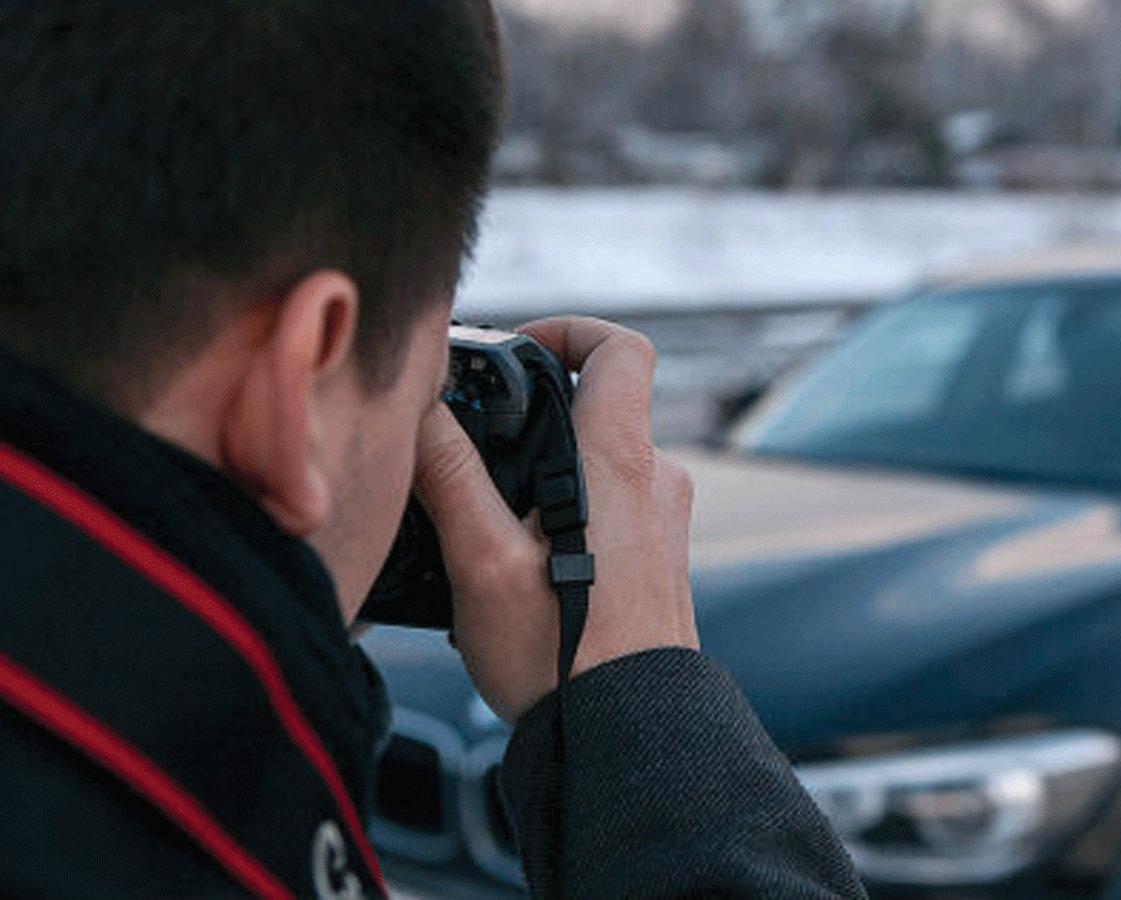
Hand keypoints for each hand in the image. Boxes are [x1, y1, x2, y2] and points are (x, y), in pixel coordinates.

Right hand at [412, 317, 698, 721]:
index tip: (519, 351)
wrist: (627, 735)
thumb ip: (449, 473)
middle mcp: (656, 480)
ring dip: (547, 471)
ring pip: (601, 462)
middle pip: (602, 405)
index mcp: (622, 461)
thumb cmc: (561, 655)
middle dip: (537, 412)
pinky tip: (519, 561)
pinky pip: (610, 508)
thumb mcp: (481, 560)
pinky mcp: (658, 561)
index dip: (571, 330)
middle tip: (477, 444)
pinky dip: (566, 511)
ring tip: (487, 518)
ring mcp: (664, 522)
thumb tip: (421, 404)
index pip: (622, 348)